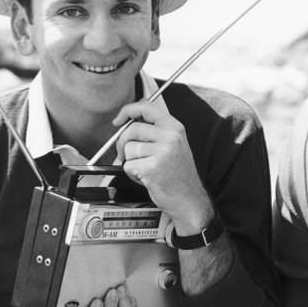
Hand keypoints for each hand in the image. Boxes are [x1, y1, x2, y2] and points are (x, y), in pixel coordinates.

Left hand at [112, 100, 213, 232]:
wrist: (188, 199)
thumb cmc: (179, 175)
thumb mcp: (174, 145)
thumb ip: (155, 130)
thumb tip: (128, 120)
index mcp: (175, 127)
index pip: (146, 108)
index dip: (127, 111)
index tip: (119, 120)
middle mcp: (170, 137)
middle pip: (132, 129)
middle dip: (122, 143)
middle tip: (127, 154)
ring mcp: (163, 152)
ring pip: (128, 149)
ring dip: (131, 161)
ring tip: (146, 169)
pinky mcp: (153, 168)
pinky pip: (128, 165)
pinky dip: (132, 174)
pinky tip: (146, 177)